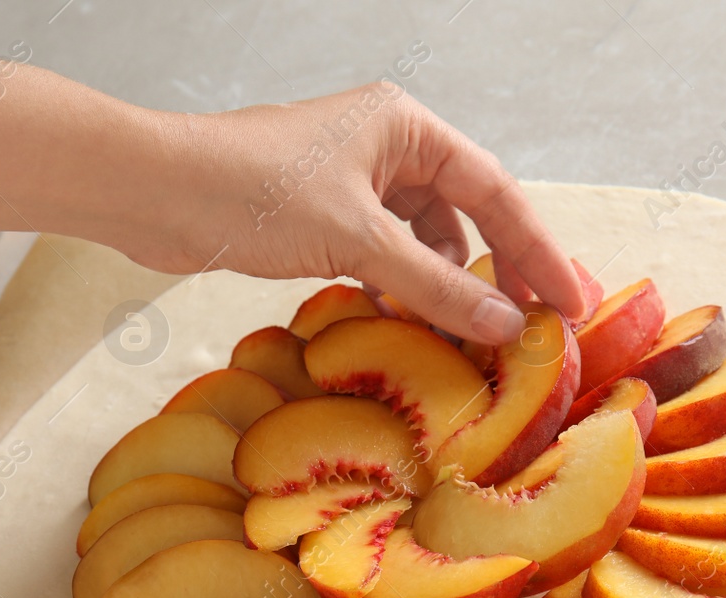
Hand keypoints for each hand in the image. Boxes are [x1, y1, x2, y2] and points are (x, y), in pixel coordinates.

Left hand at [117, 85, 586, 343]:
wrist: (155, 193)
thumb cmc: (251, 192)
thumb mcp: (357, 241)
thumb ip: (436, 286)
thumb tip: (507, 325)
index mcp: (406, 127)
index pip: (495, 191)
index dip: (537, 251)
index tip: (570, 304)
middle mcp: (386, 148)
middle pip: (465, 216)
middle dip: (496, 273)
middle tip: (531, 332)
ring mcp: (353, 183)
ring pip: (422, 242)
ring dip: (444, 289)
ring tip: (469, 341)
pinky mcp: (321, 218)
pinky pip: (383, 257)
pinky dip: (399, 292)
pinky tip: (408, 327)